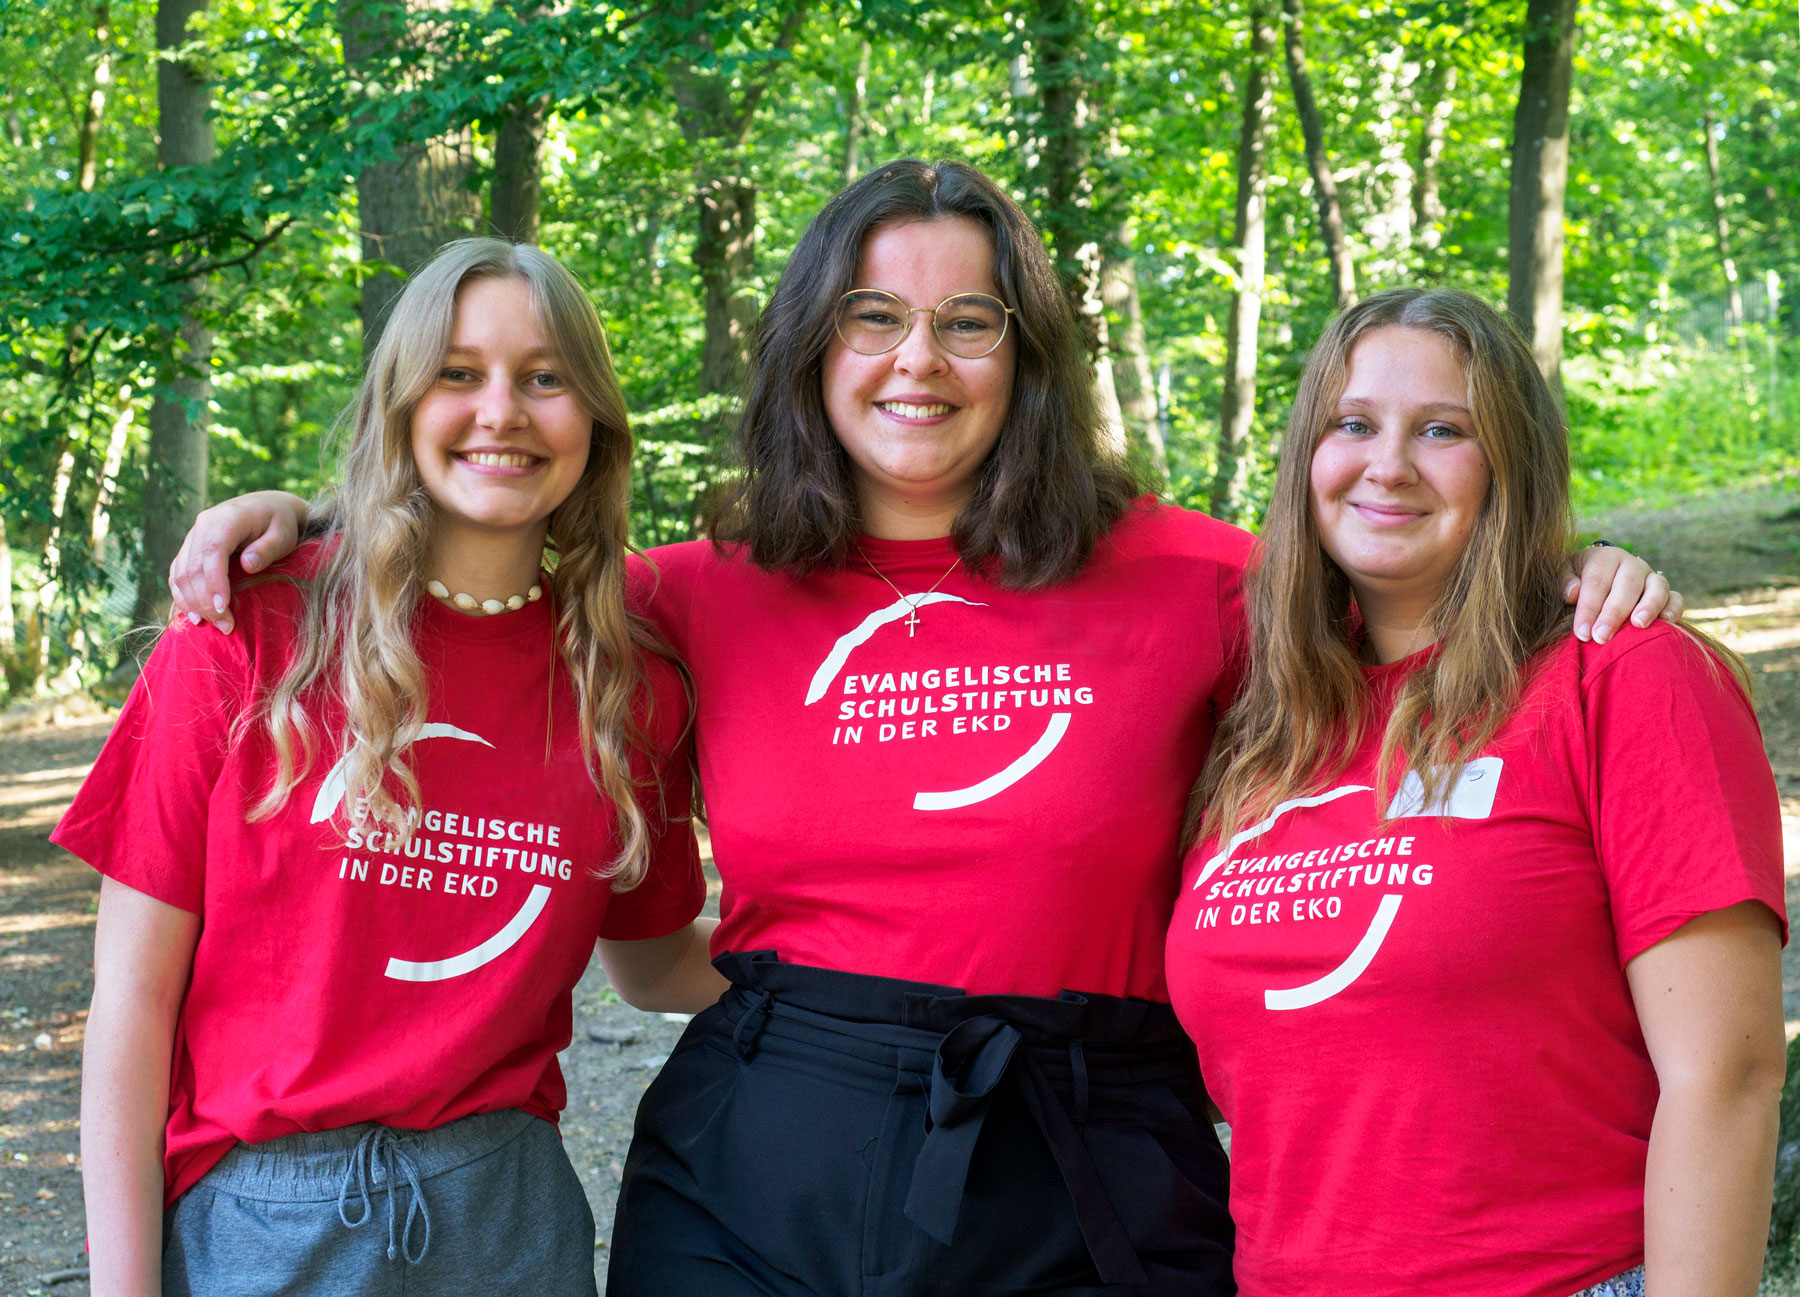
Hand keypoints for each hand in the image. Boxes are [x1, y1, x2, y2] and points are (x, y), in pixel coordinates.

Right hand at [167, 491, 307, 633]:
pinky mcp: (190, 548)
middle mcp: (204, 524)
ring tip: (212, 625)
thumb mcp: (283, 535)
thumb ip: (267, 549)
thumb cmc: (280, 523)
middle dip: (205, 599)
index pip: (213, 551)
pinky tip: (194, 615)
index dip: (214, 581)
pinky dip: (182, 595)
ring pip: (181, 571)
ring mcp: (193, 536)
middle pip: (194, 565)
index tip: (223, 608)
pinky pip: (177, 572)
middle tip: (226, 626)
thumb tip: (247, 566)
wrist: (268, 507)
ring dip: (192, 601)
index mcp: (227, 518)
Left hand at [1563, 543, 1684, 643]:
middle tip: (1601, 637)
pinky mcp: (1667, 592)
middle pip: (1626, 584)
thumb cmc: (1578, 581)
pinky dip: (1674, 608)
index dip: (1589, 607)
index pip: (1597, 581)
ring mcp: (1652, 577)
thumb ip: (1565, 583)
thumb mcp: (1565, 576)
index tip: (1582, 633)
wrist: (1599, 579)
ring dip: (1649, 606)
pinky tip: (1666, 622)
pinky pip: (1676, 598)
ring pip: (1657, 587)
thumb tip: (1572, 593)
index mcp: (1605, 557)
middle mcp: (1632, 564)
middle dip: (1613, 612)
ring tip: (1638, 625)